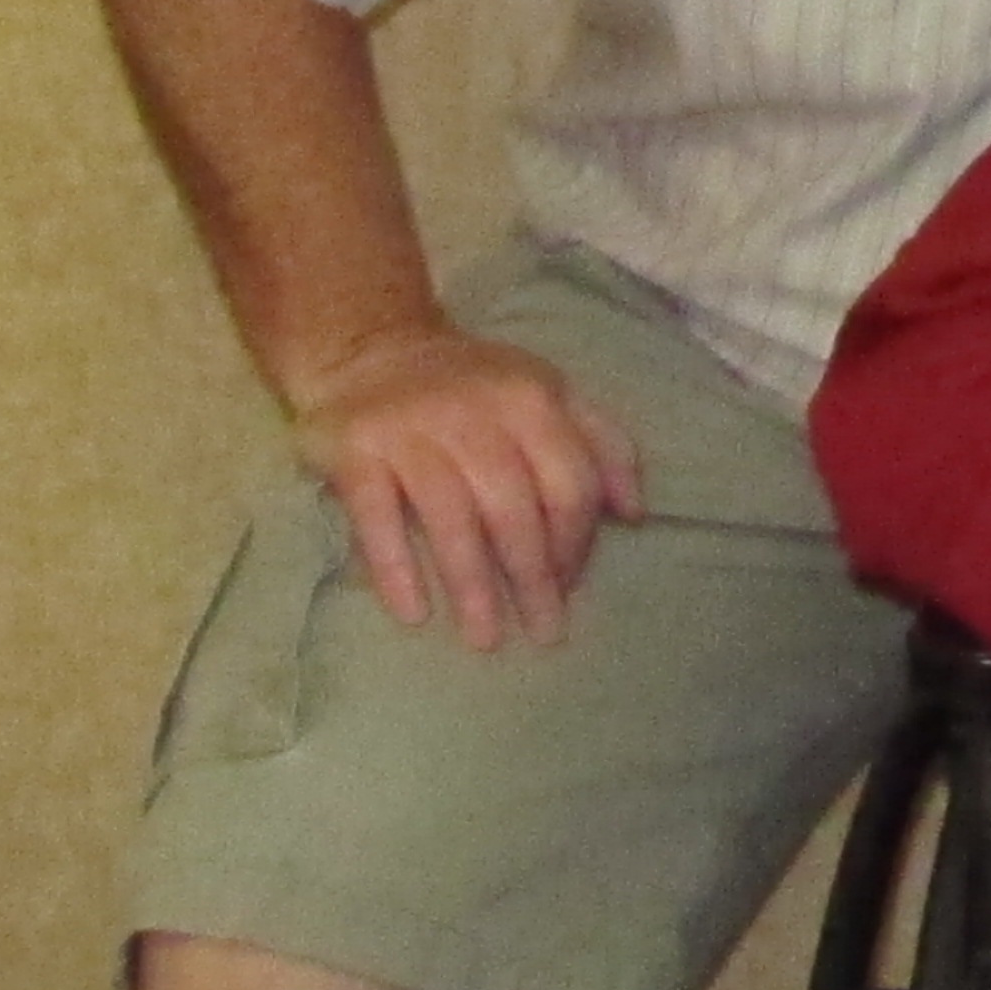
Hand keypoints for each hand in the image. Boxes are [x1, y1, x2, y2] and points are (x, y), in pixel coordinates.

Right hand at [284, 323, 645, 651]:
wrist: (372, 350)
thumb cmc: (476, 389)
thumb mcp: (549, 395)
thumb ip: (602, 445)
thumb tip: (635, 514)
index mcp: (531, 400)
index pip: (568, 481)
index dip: (574, 540)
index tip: (571, 588)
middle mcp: (475, 414)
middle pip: (513, 508)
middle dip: (532, 577)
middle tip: (543, 632)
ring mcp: (411, 432)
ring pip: (451, 519)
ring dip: (472, 585)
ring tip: (485, 639)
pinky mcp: (355, 451)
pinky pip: (376, 519)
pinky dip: (395, 568)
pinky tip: (413, 613)